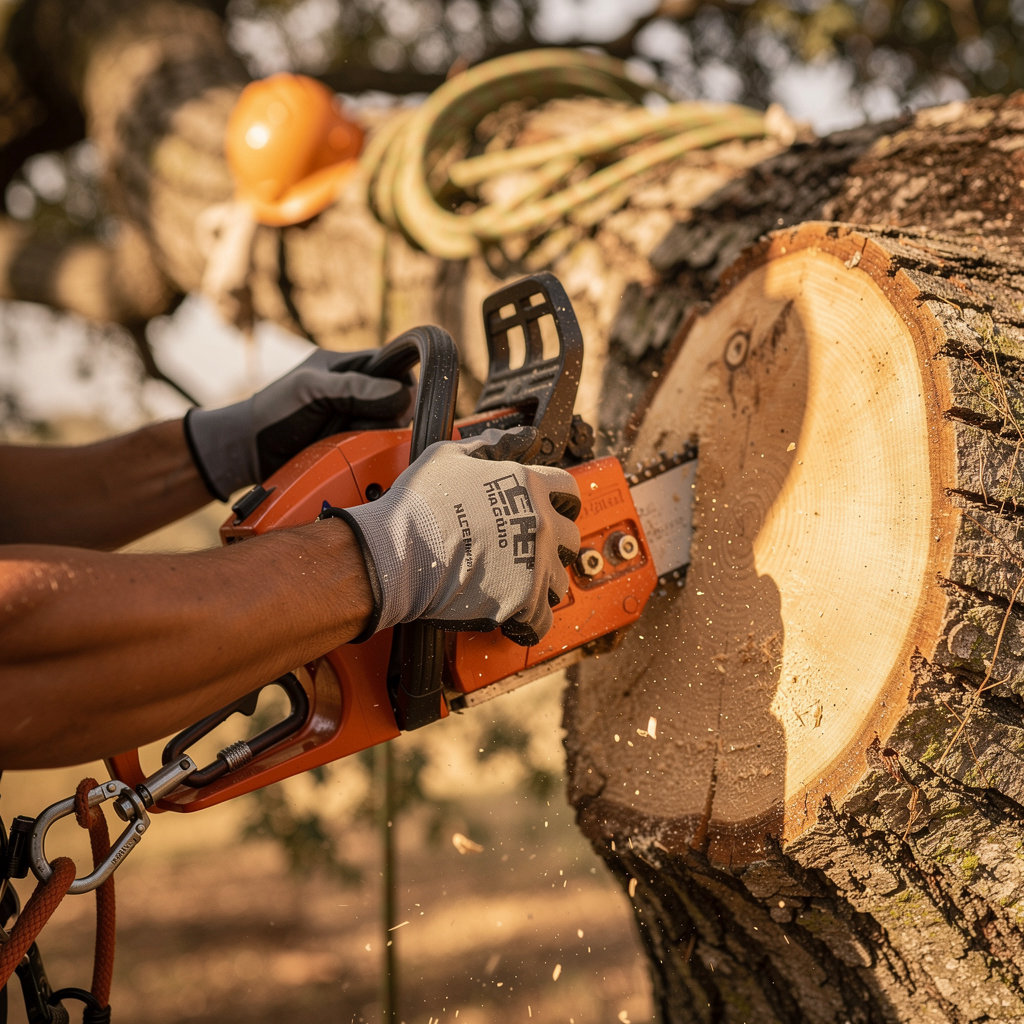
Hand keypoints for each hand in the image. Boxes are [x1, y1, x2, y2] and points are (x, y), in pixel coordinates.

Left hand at [185, 349, 411, 499]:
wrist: (249, 452)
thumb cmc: (274, 413)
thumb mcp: (313, 391)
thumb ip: (356, 388)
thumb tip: (403, 395)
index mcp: (347, 366)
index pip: (393, 365)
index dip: (399, 382)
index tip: (395, 402)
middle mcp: (356, 391)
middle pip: (396, 399)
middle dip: (383, 414)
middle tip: (356, 423)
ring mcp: (355, 418)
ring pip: (389, 425)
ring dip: (374, 433)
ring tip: (346, 438)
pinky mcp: (353, 443)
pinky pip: (377, 445)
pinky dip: (370, 449)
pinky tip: (350, 451)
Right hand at [333, 427, 580, 645]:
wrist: (399, 551)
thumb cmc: (418, 504)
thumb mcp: (449, 455)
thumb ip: (489, 444)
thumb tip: (516, 437)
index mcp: (527, 485)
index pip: (569, 490)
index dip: (561, 501)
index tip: (554, 510)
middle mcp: (539, 523)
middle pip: (570, 537)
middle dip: (554, 544)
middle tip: (531, 550)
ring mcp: (534, 563)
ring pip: (560, 579)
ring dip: (543, 582)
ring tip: (517, 584)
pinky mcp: (522, 599)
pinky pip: (543, 619)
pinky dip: (531, 621)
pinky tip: (517, 617)